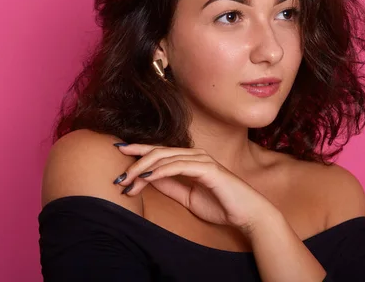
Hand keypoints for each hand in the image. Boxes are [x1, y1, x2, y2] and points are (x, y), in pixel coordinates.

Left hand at [112, 143, 272, 234]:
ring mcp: (202, 160)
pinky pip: (179, 166)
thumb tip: (147, 179)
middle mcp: (195, 155)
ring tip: (127, 181)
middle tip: (118, 176)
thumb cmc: (221, 205)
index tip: (118, 152)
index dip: (138, 150)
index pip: (160, 152)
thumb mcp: (188, 197)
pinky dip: (161, 171)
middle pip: (158, 152)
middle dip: (135, 161)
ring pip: (165, 158)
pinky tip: (147, 178)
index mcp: (191, 160)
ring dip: (143, 169)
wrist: (246, 213)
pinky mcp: (208, 169)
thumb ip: (170, 186)